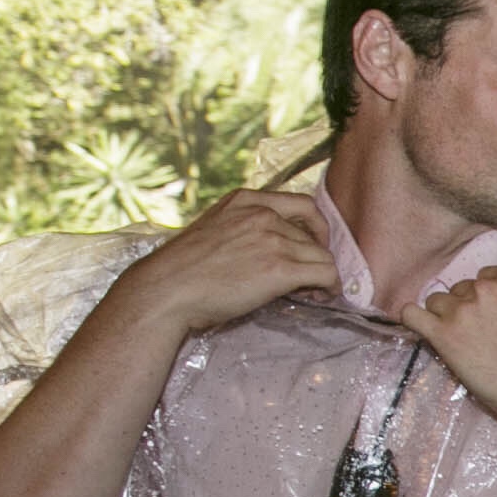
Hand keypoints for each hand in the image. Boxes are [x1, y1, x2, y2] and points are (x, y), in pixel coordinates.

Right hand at [119, 190, 338, 337]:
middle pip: (314, 237)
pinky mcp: (280, 269)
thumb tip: (280, 251)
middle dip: (315, 260)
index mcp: (245, 200)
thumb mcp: (215, 230)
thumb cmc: (184, 269)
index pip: (303, 205)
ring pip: (324, 257)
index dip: (317, 229)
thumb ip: (247, 230)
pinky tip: (318, 297)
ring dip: (322, 276)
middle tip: (307, 281)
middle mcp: (262, 214)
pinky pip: (326, 274)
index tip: (315, 247)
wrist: (166, 290)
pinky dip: (330, 288)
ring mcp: (273, 240)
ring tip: (308, 293)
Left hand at [399, 261, 496, 438]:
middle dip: (468, 307)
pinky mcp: (442, 334)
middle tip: (479, 333)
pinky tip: (421, 328)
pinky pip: (411, 315)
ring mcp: (462, 310)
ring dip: (445, 317)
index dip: (490, 296)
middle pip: (462, 288)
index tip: (494, 315)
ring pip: (438, 301)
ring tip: (458, 339)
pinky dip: (413, 319)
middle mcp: (486, 287)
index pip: (489, 275)